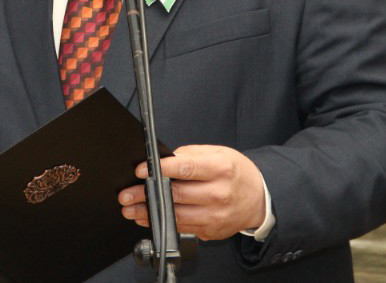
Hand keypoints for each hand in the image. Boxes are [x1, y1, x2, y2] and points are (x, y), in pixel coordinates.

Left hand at [118, 145, 265, 240]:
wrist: (259, 198)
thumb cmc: (236, 173)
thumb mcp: (218, 153)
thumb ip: (190, 154)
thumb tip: (164, 160)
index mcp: (221, 169)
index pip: (186, 168)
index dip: (161, 169)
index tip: (141, 170)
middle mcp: (218, 193)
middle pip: (176, 194)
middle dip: (146, 194)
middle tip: (126, 193)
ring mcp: (215, 215)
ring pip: (175, 214)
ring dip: (148, 212)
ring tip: (130, 207)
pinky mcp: (210, 231)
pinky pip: (181, 227)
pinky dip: (161, 222)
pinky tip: (147, 217)